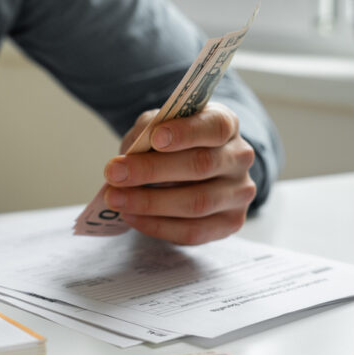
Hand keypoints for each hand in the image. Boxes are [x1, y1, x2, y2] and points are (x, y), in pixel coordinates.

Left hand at [103, 103, 255, 244]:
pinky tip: (131, 216)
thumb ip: (147, 131)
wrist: (190, 170)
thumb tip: (130, 156)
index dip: (186, 133)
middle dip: (152, 170)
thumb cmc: (172, 144)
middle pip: (201, 165)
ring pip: (197, 202)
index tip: (155, 138)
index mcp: (226, 124)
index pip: (215, 126)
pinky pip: (193, 231)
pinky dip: (157, 226)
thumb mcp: (158, 126)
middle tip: (114, 173)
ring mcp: (239, 192)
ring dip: (149, 203)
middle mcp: (239, 157)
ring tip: (115, 199)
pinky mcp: (230, 223)